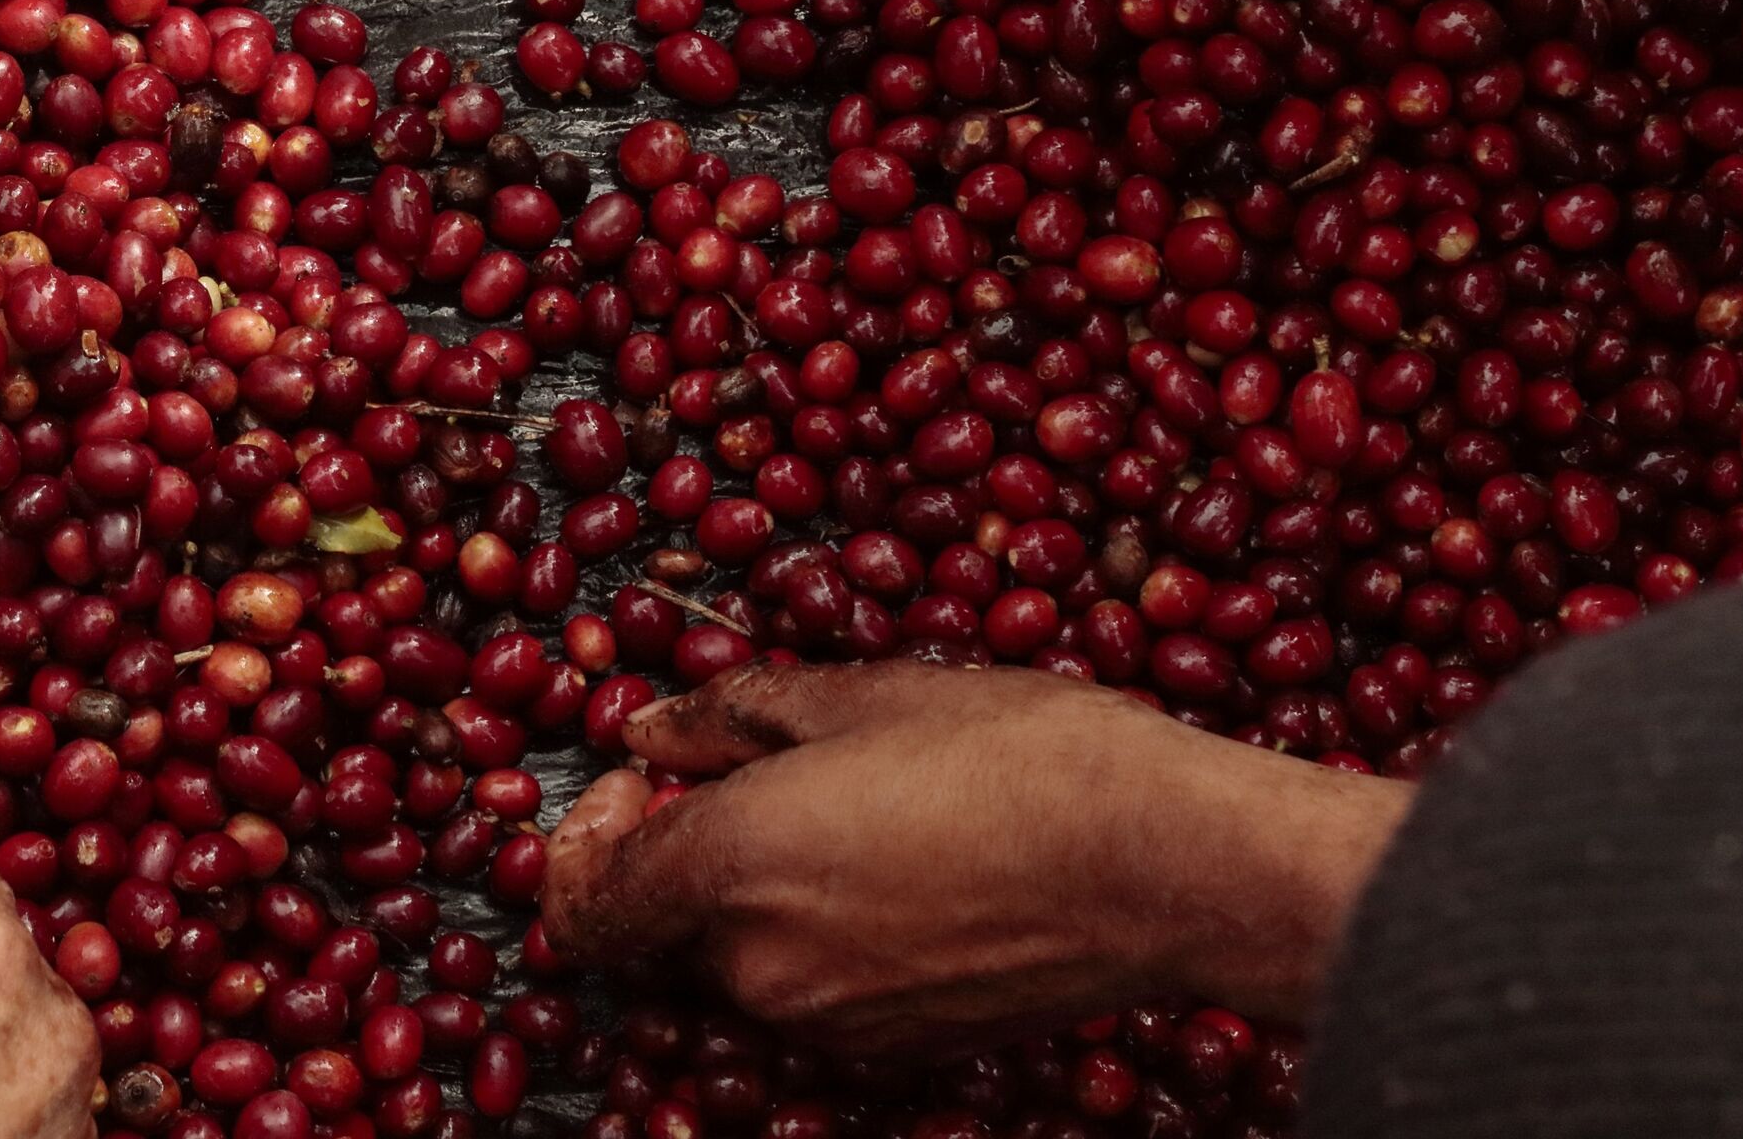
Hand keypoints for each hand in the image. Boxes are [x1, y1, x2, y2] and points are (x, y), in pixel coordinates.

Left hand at [537, 662, 1412, 1055]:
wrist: (1161, 858)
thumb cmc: (1014, 757)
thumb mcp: (849, 695)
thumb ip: (723, 716)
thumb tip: (652, 729)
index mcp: (729, 870)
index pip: (581, 907)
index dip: (583, 843)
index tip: (638, 783)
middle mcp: (763, 967)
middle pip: (659, 937)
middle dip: (675, 861)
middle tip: (733, 782)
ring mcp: (833, 1021)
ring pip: (739, 967)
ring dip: (748, 899)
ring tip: (829, 812)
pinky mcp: (898, 1046)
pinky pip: (815, 993)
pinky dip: (817, 939)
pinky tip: (886, 866)